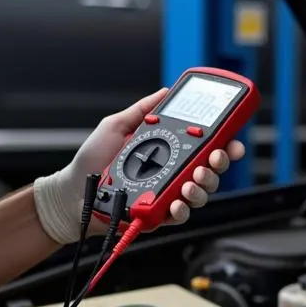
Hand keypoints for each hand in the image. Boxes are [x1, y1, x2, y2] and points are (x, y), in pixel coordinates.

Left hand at [32, 88, 246, 244]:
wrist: (73, 190)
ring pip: (200, 194)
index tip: (232, 141)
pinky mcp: (157, 215)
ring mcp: (166, 195)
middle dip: (219, 164)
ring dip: (203, 187)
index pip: (204, 146)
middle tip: (213, 159)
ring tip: (192, 181)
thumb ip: (142, 109)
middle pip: (210, 171)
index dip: (224, 144)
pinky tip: (177, 202)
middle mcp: (172, 173)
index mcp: (168, 150)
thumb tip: (165, 91)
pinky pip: (179, 215)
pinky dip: (182, 209)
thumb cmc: (92, 159)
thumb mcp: (116, 125)